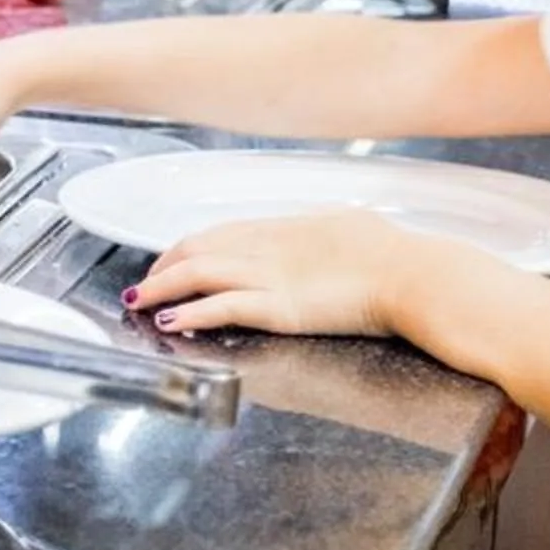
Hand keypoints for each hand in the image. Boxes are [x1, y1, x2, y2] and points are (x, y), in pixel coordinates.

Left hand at [126, 213, 420, 338]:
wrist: (410, 275)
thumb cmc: (393, 257)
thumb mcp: (349, 230)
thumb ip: (321, 237)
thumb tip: (318, 239)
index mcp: (286, 229)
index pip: (222, 233)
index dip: (189, 246)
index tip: (172, 259)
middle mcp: (269, 247)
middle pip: (199, 248)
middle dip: (164, 265)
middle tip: (145, 282)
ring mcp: (270, 276)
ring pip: (198, 274)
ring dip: (162, 287)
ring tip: (138, 301)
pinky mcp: (276, 307)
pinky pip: (219, 306)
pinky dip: (189, 312)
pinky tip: (169, 320)